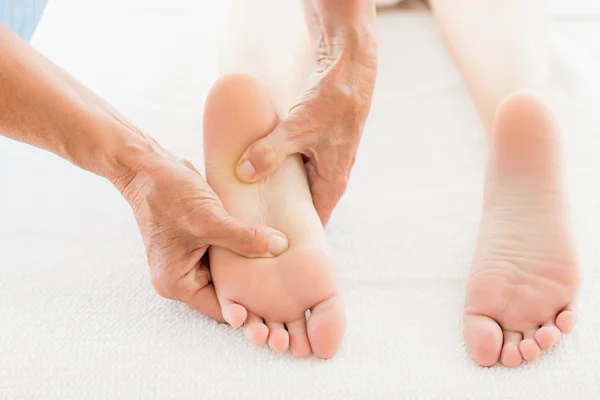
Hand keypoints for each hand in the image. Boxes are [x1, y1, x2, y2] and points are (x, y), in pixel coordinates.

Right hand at [117, 149, 288, 321]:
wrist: (147, 166)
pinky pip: (227, 256)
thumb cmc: (167, 193)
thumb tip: (279, 247)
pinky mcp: (200, 244)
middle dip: (254, 293)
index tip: (280, 309)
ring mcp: (191, 261)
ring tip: (285, 274)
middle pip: (227, 295)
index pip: (222, 308)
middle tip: (289, 293)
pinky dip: (245, 253)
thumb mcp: (207, 218)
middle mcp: (182, 277)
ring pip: (230, 275)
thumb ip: (243, 237)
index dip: (250, 310)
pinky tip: (270, 251)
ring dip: (252, 272)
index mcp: (177, 283)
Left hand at [234, 2, 377, 224]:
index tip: (270, 246)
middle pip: (304, 208)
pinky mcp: (318, 146)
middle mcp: (331, 177)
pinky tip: (258, 168)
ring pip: (299, 187)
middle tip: (253, 226)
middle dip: (281, 217)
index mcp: (332, 182)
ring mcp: (325, 162)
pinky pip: (297, 167)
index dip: (294, 237)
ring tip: (251, 203)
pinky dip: (280, 171)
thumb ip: (270, 152)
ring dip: (279, 194)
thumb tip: (243, 173)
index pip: (314, 224)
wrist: (350, 72)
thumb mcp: (298, 129)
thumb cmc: (332, 103)